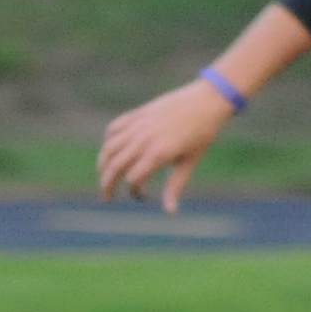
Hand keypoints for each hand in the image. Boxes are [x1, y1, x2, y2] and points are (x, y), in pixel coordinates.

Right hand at [97, 76, 237, 211]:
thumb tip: (171, 211)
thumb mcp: (190, 161)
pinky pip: (113, 129)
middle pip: (114, 166)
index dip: (134, 191)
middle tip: (107, 196)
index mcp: (159, 154)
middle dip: (107, 184)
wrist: (207, 100)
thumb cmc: (202, 133)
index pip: (133, 179)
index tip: (142, 196)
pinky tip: (112, 150)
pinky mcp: (137, 114)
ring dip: (103, 164)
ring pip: (109, 149)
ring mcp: (138, 126)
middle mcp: (144, 140)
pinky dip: (108, 141)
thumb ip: (175, 186)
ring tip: (104, 175)